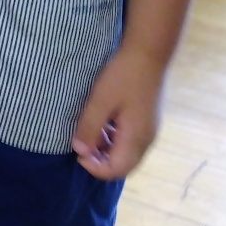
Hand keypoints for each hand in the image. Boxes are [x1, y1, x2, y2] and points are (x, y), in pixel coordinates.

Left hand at [71, 46, 166, 179]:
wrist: (148, 55)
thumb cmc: (123, 76)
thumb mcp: (100, 101)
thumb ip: (89, 127)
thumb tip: (79, 151)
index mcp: (136, 139)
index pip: (116, 170)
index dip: (94, 167)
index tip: (77, 152)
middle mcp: (146, 140)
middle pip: (122, 166)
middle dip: (99, 161)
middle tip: (80, 145)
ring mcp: (149, 131)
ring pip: (126, 154)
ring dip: (105, 150)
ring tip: (88, 132)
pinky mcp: (146, 121)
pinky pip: (129, 141)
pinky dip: (113, 139)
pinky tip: (100, 124)